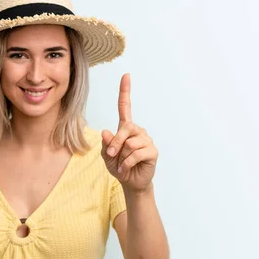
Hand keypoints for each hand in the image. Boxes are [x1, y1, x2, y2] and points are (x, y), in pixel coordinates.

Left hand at [101, 73, 158, 192]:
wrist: (130, 182)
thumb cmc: (118, 166)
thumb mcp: (106, 156)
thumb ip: (105, 144)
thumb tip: (105, 131)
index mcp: (126, 128)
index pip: (125, 107)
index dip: (125, 91)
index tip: (126, 75)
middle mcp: (138, 131)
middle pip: (125, 128)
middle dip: (116, 143)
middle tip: (112, 154)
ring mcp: (147, 140)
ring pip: (130, 143)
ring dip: (122, 156)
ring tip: (123, 164)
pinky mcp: (152, 151)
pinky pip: (136, 154)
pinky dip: (127, 163)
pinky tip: (126, 168)